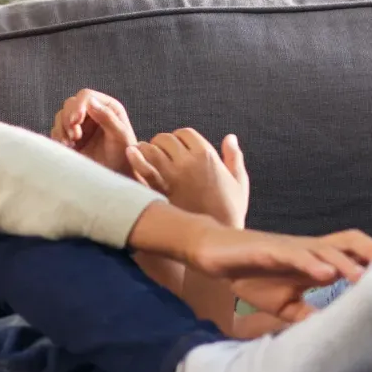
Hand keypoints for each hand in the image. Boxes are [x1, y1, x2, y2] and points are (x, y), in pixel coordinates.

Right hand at [51, 88, 137, 175]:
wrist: (116, 176)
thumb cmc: (123, 156)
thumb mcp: (120, 136)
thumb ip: (107, 117)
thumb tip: (90, 101)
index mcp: (107, 107)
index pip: (86, 96)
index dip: (78, 106)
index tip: (75, 121)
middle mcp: (92, 113)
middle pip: (70, 104)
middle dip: (68, 119)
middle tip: (75, 137)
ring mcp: (80, 125)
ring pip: (61, 116)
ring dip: (62, 129)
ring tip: (71, 144)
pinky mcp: (71, 138)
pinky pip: (57, 131)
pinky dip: (58, 137)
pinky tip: (67, 147)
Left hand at [126, 128, 249, 228]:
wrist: (216, 238)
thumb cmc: (230, 212)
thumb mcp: (239, 182)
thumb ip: (234, 157)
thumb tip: (230, 137)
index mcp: (207, 156)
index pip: (185, 133)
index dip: (180, 138)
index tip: (179, 147)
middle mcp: (188, 162)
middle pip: (165, 138)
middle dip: (162, 143)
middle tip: (161, 152)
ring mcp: (171, 176)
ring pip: (151, 149)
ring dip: (147, 148)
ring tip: (146, 154)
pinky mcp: (159, 190)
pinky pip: (143, 168)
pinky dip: (135, 158)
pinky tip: (131, 153)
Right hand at [128, 204, 371, 292]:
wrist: (214, 257)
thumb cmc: (251, 276)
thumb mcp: (284, 305)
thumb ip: (309, 316)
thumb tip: (333, 336)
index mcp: (316, 260)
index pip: (355, 255)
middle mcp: (310, 249)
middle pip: (352, 241)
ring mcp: (291, 247)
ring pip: (328, 247)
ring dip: (348, 262)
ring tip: (366, 279)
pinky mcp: (269, 249)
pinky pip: (295, 253)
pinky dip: (312, 262)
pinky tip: (325, 274)